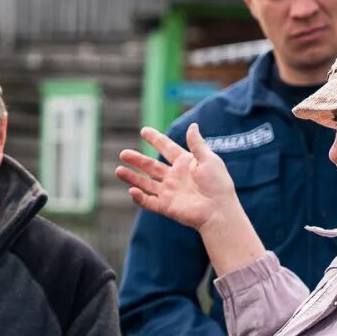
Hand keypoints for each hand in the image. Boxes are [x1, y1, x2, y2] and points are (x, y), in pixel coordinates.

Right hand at [117, 124, 241, 232]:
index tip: (144, 131)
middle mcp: (175, 177)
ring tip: (118, 170)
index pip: (167, 149)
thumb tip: (192, 125)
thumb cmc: (218, 184)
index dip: (156, 140)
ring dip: (132, 177)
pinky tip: (131, 190)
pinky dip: (139, 197)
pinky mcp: (166, 206)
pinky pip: (149, 202)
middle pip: (151, 166)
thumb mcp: (209, 159)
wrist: (218, 210)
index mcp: (185, 164)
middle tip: (123, 153)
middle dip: (137, 160)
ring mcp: (169, 192)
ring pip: (146, 183)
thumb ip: (197, 144)